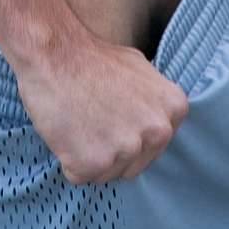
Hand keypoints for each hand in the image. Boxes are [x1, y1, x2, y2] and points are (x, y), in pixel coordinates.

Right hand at [13, 30, 188, 184]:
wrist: (54, 53)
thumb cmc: (93, 58)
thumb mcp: (140, 69)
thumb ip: (154, 101)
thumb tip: (156, 119)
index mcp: (173, 108)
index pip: (155, 145)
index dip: (130, 133)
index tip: (113, 115)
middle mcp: (157, 131)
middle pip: (133, 164)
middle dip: (112, 149)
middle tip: (92, 118)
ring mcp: (127, 149)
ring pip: (107, 174)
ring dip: (91, 156)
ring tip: (79, 122)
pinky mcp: (94, 163)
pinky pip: (80, 175)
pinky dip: (69, 159)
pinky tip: (66, 131)